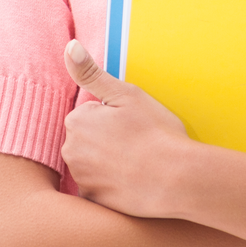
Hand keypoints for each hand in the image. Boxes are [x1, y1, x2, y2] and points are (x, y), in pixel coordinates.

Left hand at [61, 40, 191, 216]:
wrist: (176, 178)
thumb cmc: (155, 132)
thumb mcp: (127, 94)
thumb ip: (92, 72)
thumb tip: (70, 47)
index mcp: (77, 121)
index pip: (89, 114)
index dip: (113, 117)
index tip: (133, 123)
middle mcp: (70, 150)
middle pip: (87, 139)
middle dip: (106, 139)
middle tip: (137, 142)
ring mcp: (81, 177)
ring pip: (91, 164)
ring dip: (108, 162)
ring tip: (138, 161)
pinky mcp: (93, 200)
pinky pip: (98, 188)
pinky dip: (111, 186)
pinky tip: (132, 182)